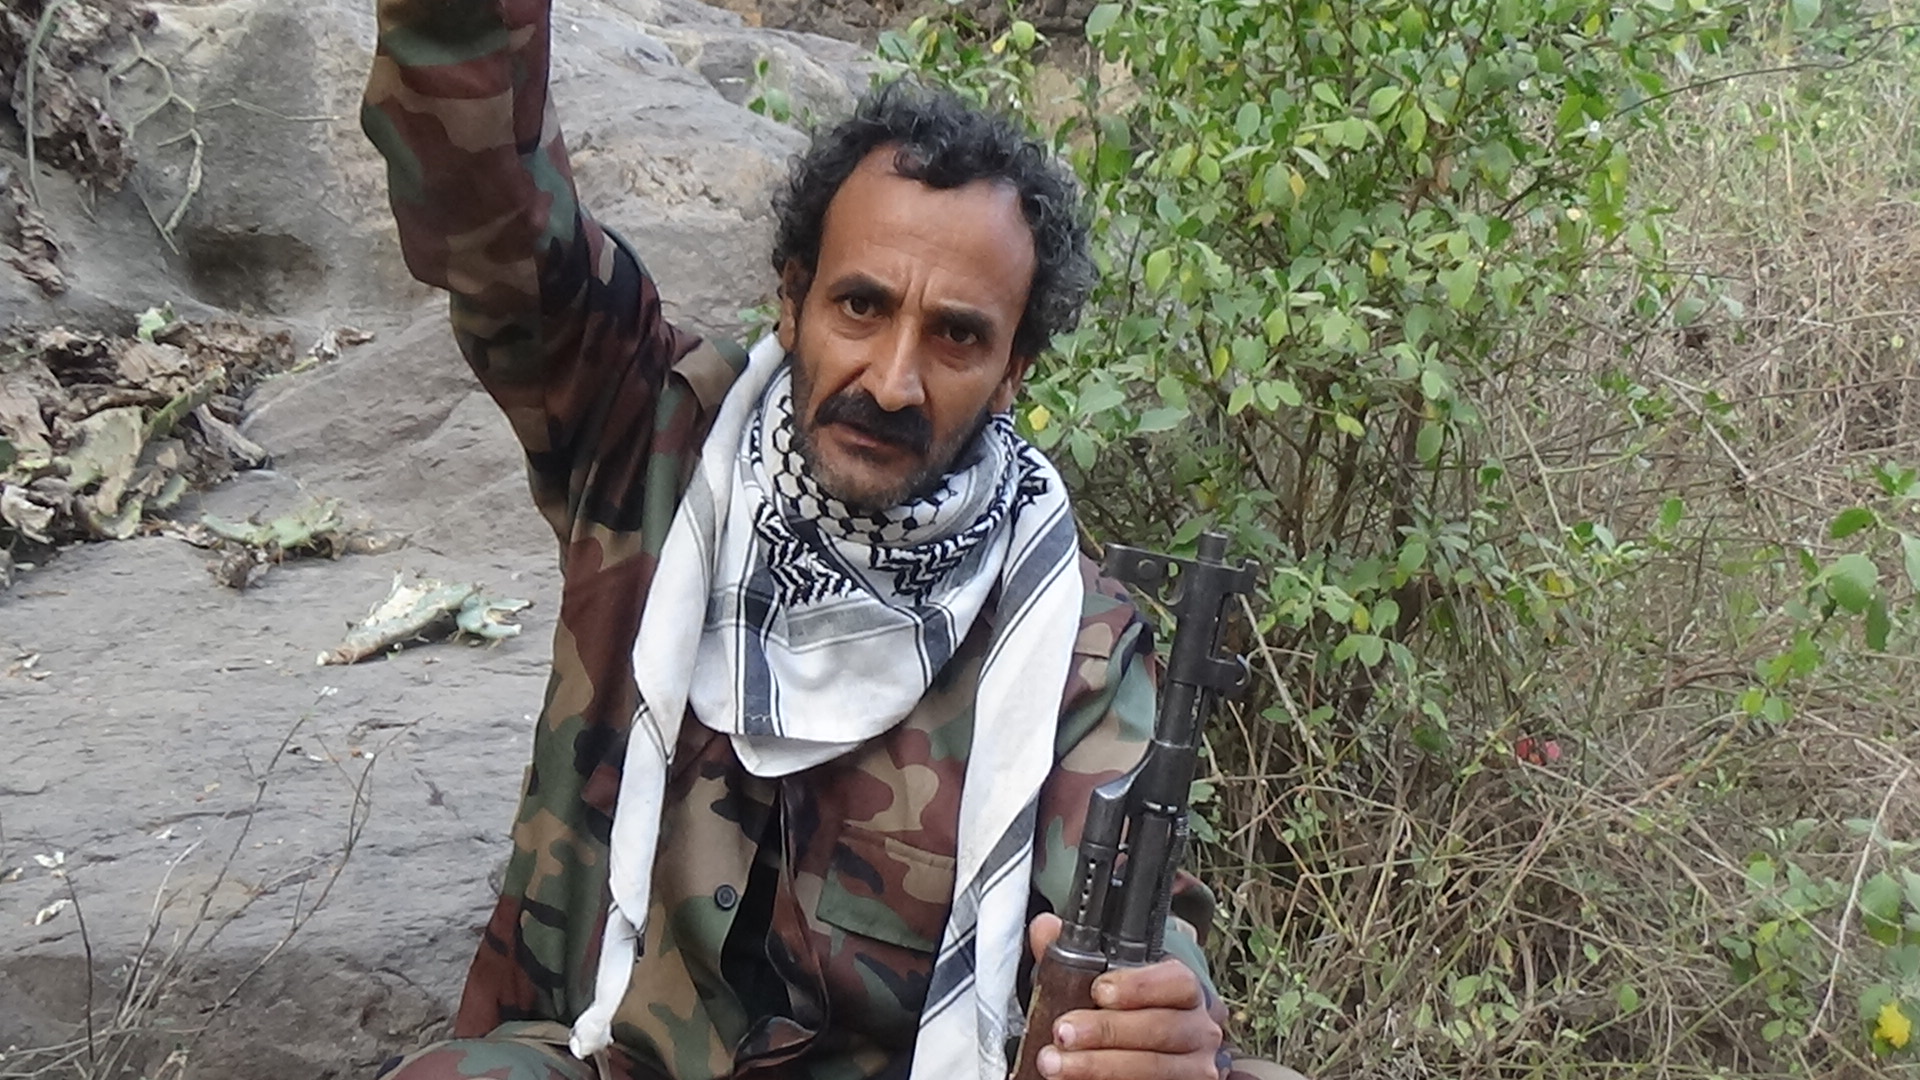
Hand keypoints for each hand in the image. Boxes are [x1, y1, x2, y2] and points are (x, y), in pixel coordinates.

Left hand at [1026, 913, 1225, 1079]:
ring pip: (1154, 1067)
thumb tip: (1045, 928)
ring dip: (1099, 1066)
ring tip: (1056, 1064)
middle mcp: (1198, 1028)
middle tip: (1063, 1033)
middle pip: (1161, 1027)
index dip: (1138, 986)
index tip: (1098, 991)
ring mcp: (1195, 1067)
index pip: (1176, 981)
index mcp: (1184, 990)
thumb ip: (1074, 955)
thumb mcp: (1105, 983)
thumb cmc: (1127, 1014)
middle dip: (1106, 1031)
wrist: (1148, 1056)